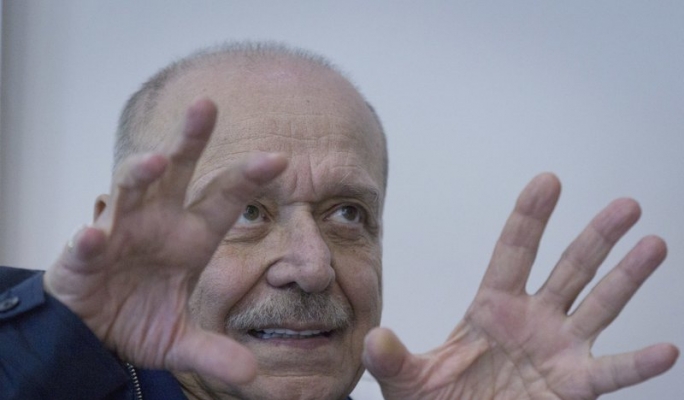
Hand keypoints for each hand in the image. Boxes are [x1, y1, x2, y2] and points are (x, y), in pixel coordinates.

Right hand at [44, 98, 286, 384]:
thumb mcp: (182, 342)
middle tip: (207, 106)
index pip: (224, 199)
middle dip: (191, 139)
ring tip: (152, 163)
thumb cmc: (139, 320)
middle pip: (176, 171)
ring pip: (129, 192)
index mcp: (191, 236)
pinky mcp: (82, 257)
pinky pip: (86, 243)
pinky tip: (94, 236)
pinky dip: (90, 239)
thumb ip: (215, 354)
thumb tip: (254, 377)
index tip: (281, 158)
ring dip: (138, 175)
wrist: (91, 335)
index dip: (249, 177)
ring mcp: (120, 233)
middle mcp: (159, 223)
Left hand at [363, 173, 678, 398]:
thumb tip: (376, 341)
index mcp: (491, 307)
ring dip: (628, 277)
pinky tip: (666, 348)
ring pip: (599, 306)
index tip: (549, 180)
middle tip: (626, 205)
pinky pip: (610, 372)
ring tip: (654, 244)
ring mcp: (556, 351)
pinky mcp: (572, 386)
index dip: (530, 217)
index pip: (514, 251)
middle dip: (596, 237)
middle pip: (569, 269)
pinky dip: (637, 363)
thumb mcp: (407, 379)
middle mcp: (532, 321)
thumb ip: (394, 359)